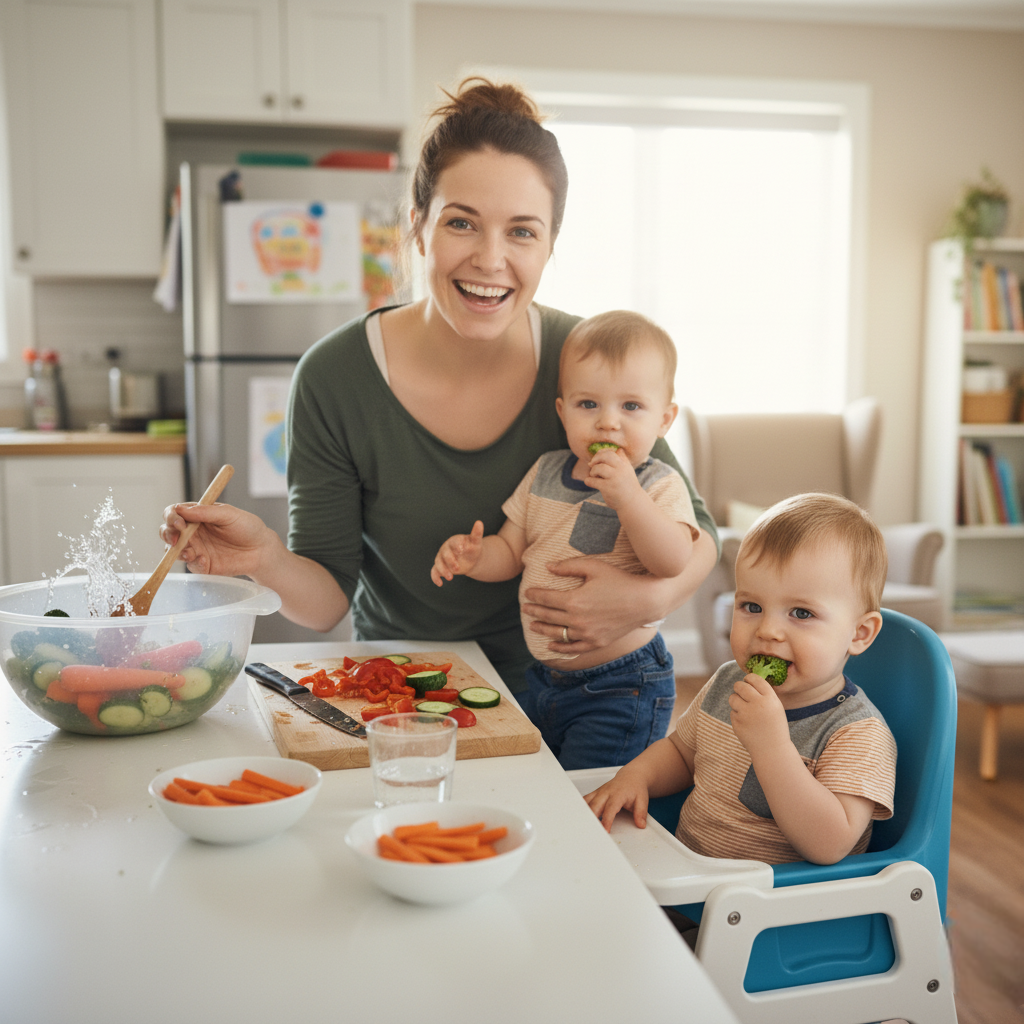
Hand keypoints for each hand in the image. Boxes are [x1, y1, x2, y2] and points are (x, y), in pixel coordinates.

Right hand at [160, 501, 273, 577]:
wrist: (261, 549)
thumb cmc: (248, 527)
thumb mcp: (228, 514)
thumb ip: (205, 512)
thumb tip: (180, 509)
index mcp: (197, 516)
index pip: (174, 513)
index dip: (171, 517)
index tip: (180, 522)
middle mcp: (192, 532)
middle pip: (167, 532)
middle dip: (167, 535)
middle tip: (177, 540)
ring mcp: (196, 548)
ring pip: (173, 550)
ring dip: (177, 551)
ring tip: (192, 552)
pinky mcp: (202, 564)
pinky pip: (189, 565)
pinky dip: (193, 563)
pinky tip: (204, 560)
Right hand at [430, 520, 483, 585]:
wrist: (469, 558)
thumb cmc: (472, 548)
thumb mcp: (475, 542)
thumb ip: (476, 533)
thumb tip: (479, 522)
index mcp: (454, 541)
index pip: (453, 542)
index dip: (457, 546)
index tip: (461, 550)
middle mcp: (446, 549)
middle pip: (445, 554)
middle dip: (450, 561)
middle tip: (458, 568)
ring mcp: (442, 558)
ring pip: (438, 563)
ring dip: (443, 570)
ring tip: (450, 578)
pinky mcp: (440, 567)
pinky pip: (434, 572)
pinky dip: (435, 578)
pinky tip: (440, 584)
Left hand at [522, 557, 657, 653]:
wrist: (645, 600)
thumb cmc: (620, 580)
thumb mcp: (594, 567)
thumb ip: (569, 566)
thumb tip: (548, 566)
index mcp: (575, 600)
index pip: (546, 598)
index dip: (534, 595)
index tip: (527, 592)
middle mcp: (578, 620)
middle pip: (549, 616)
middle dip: (534, 611)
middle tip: (525, 607)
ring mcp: (587, 634)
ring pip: (557, 633)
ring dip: (543, 629)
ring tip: (533, 624)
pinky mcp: (597, 642)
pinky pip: (574, 648)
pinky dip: (560, 647)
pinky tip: (551, 644)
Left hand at [583, 447, 642, 509]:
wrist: (633, 503)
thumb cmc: (628, 486)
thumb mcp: (628, 471)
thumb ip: (623, 460)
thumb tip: (618, 449)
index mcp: (624, 464)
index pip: (611, 452)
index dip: (601, 454)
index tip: (597, 459)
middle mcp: (620, 470)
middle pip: (604, 456)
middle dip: (595, 459)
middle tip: (592, 465)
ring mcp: (614, 479)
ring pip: (598, 468)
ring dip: (592, 471)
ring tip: (594, 476)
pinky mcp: (607, 488)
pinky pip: (592, 481)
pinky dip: (588, 481)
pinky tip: (590, 482)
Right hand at [584, 768, 650, 830]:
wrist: (631, 777)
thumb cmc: (635, 788)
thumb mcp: (642, 800)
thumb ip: (641, 813)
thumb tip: (640, 825)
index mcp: (618, 794)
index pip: (610, 808)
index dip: (606, 820)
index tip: (605, 830)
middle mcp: (606, 792)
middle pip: (595, 806)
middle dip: (591, 819)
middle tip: (590, 832)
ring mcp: (599, 792)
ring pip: (587, 802)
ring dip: (583, 814)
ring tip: (581, 827)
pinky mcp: (595, 793)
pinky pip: (585, 800)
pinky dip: (580, 808)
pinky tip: (578, 817)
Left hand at [728, 671, 790, 757]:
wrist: (772, 750)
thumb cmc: (774, 726)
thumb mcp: (776, 707)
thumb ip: (763, 693)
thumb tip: (747, 679)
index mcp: (770, 698)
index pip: (755, 679)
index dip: (749, 678)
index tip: (748, 681)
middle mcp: (758, 704)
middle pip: (740, 686)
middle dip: (739, 687)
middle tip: (741, 691)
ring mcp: (746, 714)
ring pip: (733, 698)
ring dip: (736, 700)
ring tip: (745, 709)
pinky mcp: (737, 723)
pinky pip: (732, 712)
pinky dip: (737, 716)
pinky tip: (747, 723)